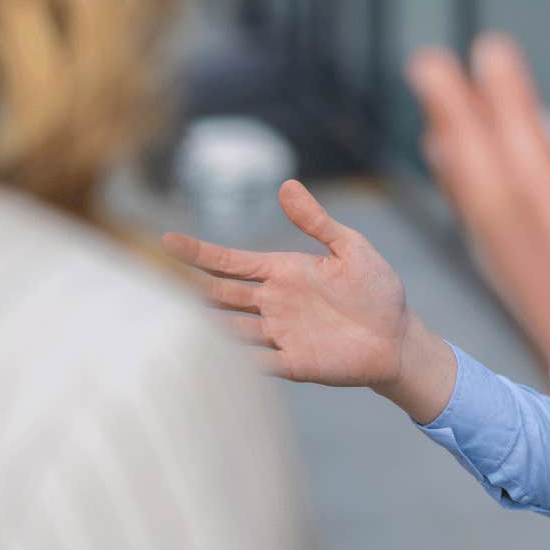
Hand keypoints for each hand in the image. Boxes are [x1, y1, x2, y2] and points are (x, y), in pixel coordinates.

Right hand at [162, 181, 455, 420]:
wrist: (398, 338)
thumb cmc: (377, 290)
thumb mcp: (351, 248)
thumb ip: (317, 221)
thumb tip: (286, 185)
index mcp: (284, 272)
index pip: (232, 262)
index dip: (200, 252)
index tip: (166, 240)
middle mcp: (273, 303)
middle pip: (221, 294)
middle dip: (189, 287)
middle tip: (152, 280)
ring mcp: (279, 334)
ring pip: (229, 328)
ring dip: (204, 325)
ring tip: (169, 319)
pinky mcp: (292, 363)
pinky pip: (254, 362)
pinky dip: (233, 360)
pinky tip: (211, 357)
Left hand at [405, 35, 549, 471]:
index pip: (536, 180)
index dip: (508, 113)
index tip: (485, 52)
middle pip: (493, 196)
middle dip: (462, 124)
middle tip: (426, 63)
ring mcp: (548, 316)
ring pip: (490, 230)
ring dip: (464, 167)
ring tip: (440, 118)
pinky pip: (504, 261)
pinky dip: (484, 217)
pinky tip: (480, 202)